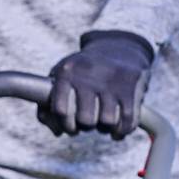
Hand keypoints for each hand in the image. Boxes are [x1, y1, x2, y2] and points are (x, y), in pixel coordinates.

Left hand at [40, 32, 154, 138]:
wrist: (118, 47)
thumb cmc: (83, 71)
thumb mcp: (62, 78)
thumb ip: (48, 105)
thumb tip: (56, 131)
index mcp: (67, 72)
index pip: (61, 110)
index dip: (66, 124)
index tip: (71, 126)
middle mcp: (88, 74)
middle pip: (86, 120)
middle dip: (87, 126)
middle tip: (89, 122)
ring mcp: (111, 80)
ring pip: (108, 122)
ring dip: (105, 128)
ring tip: (103, 121)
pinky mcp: (131, 85)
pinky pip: (128, 120)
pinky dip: (122, 130)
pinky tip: (117, 130)